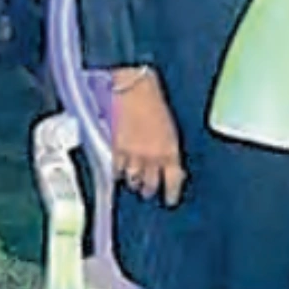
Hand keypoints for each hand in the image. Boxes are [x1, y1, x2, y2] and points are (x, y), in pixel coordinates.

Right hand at [110, 69, 186, 206]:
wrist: (131, 88)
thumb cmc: (152, 101)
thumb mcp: (168, 126)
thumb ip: (167, 147)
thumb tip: (167, 161)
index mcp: (170, 150)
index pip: (173, 181)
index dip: (171, 194)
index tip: (169, 200)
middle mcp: (152, 157)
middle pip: (150, 184)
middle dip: (149, 189)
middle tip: (147, 191)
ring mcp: (132, 155)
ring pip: (132, 179)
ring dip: (132, 181)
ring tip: (131, 181)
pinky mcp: (115, 150)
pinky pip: (116, 170)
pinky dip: (117, 172)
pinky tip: (117, 172)